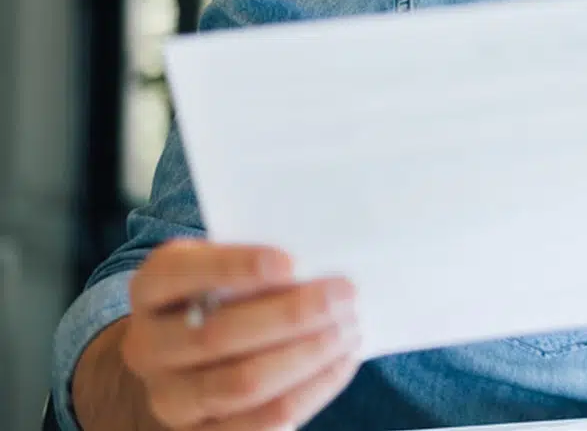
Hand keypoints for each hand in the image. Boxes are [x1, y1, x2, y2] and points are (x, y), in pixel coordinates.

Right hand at [117, 240, 361, 429]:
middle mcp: (148, 346)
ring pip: (242, 383)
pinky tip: (341, 363)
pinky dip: (310, 391)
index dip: (233, 267)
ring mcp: (170, 397)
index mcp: (151, 290)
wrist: (191, 362)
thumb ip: (260, 263)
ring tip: (349, 329)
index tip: (289, 262)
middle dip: (290, 315)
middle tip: (344, 294)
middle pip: (217, 335)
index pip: (177, 274)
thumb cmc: (226, 297)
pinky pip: (261, 422)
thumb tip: (322, 260)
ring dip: (306, 356)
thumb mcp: (227, 268)